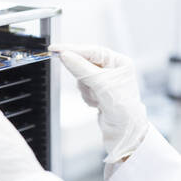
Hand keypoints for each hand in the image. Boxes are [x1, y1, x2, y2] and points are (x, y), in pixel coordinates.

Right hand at [49, 44, 148, 162]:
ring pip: (81, 77)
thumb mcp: (101, 84)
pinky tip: (97, 103)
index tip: (55, 49)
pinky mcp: (98, 92)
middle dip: (82, 76)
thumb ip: (81, 68)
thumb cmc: (122, 107)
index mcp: (118, 62)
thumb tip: (65, 55)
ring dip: (85, 89)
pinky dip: (86, 96)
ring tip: (97, 98)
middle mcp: (112, 69)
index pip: (90, 51)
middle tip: (83, 83)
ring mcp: (104, 81)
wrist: (124, 131)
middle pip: (84, 63)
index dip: (72, 49)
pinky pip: (82, 88)